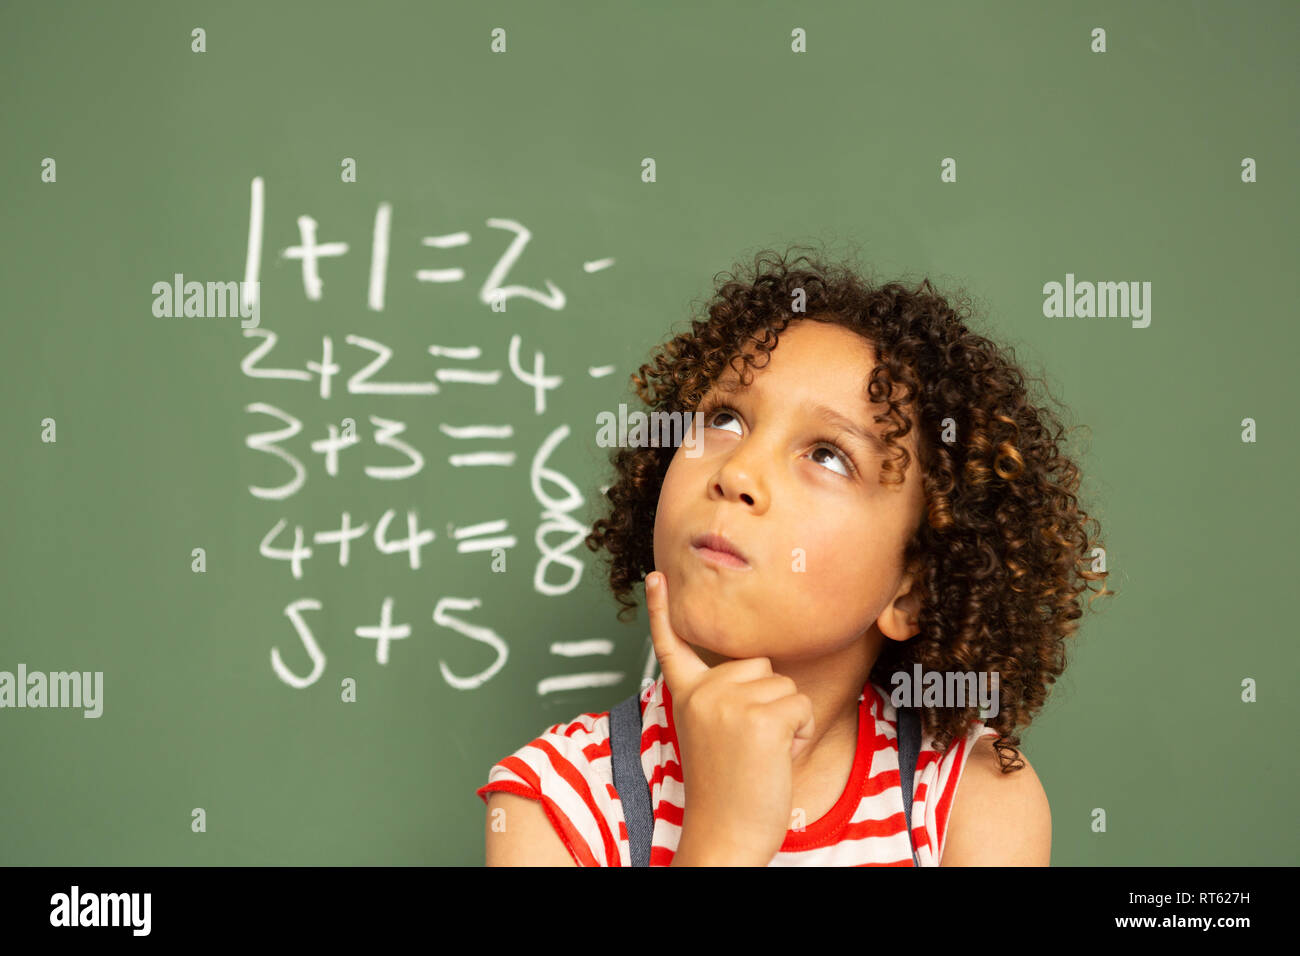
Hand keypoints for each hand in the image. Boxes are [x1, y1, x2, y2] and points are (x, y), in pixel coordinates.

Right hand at [647, 570, 814, 865]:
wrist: (725, 836)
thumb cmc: (728, 791)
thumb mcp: (714, 735)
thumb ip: (723, 699)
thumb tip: (755, 670)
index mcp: (686, 695)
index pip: (672, 644)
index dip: (663, 609)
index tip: (658, 574)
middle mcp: (703, 692)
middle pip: (761, 665)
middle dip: (769, 700)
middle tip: (749, 746)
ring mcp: (730, 702)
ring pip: (786, 686)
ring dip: (787, 720)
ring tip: (761, 755)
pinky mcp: (761, 717)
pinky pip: (802, 706)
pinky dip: (801, 733)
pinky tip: (776, 758)